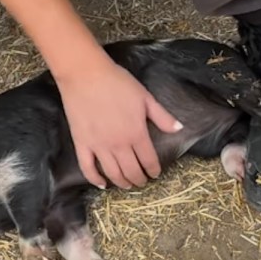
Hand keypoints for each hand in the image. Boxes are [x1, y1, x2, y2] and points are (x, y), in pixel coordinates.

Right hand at [57, 57, 182, 189]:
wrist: (85, 75)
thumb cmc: (117, 83)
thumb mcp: (145, 97)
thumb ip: (162, 117)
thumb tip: (179, 129)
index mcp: (136, 133)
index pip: (148, 160)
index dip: (154, 170)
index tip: (155, 174)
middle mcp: (119, 144)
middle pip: (132, 171)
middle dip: (139, 179)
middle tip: (142, 181)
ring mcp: (98, 146)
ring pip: (113, 173)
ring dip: (122, 182)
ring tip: (127, 184)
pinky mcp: (81, 144)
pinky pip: (88, 168)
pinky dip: (95, 179)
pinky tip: (102, 184)